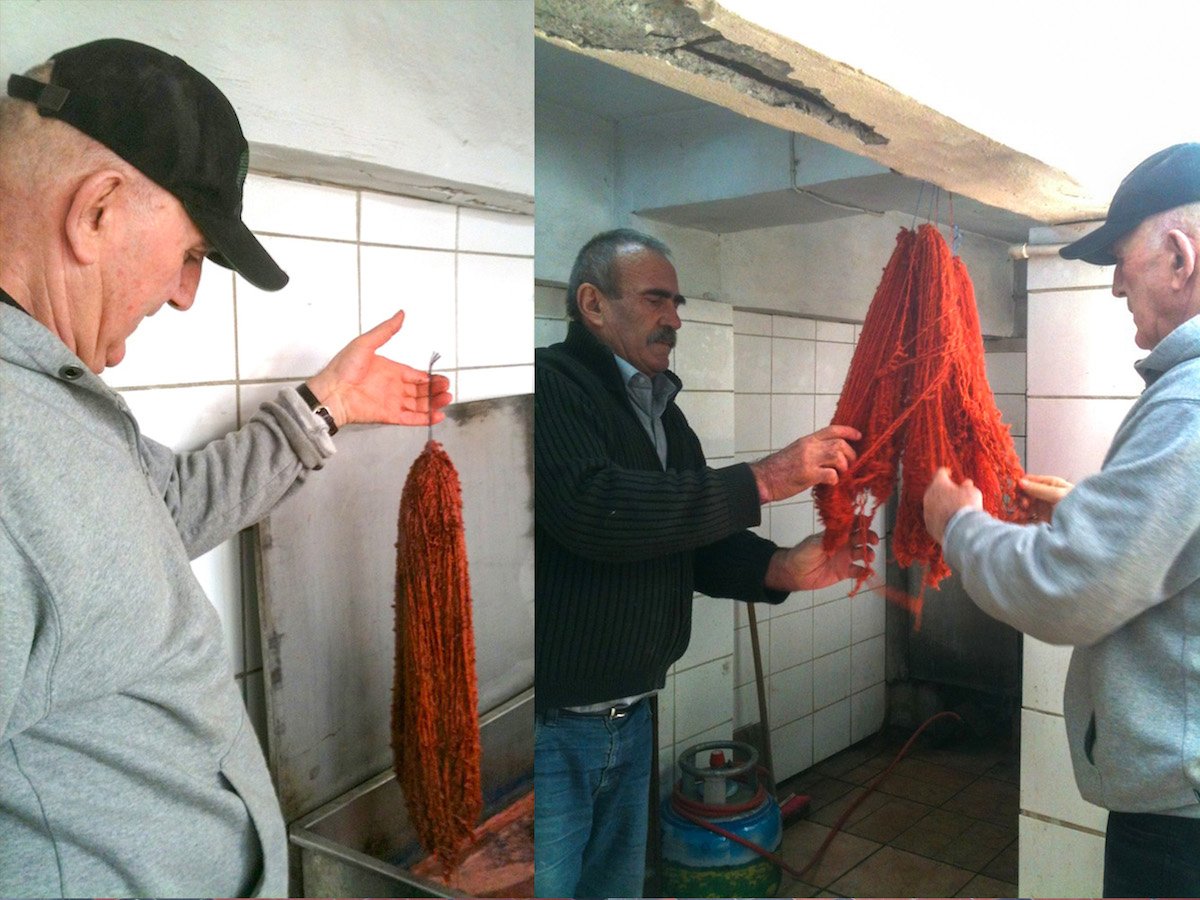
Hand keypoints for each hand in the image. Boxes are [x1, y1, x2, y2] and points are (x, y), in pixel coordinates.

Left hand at [304, 311, 452, 427]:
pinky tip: (436, 416)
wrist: (331, 391)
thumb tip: (400, 314)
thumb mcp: (365, 343)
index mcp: (390, 370)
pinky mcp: (389, 416)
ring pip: (419, 404)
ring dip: (433, 403)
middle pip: (421, 390)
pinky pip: (410, 418)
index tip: (442, 378)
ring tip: (446, 399)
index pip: (416, 375)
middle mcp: (393, 387)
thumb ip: (385, 331)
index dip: (430, 377)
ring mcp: (392, 402)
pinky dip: (424, 418)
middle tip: (446, 389)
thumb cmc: (343, 368)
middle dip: (435, 390)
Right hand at [749, 424, 860, 502]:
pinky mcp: (808, 475)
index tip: (858, 436)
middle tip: (850, 465)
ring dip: (844, 467)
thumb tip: (830, 457)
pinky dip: (835, 480)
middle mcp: (809, 447)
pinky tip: (830, 483)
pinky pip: (831, 474)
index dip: (848, 431)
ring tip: (840, 474)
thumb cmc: (777, 469)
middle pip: (839, 444)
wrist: (762, 479)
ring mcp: (809, 460)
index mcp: (806, 440)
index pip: (832, 430)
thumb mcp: (795, 452)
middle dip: (850, 454)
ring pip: (838, 456)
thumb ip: (812, 451)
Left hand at [764, 529, 876, 591]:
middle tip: (873, 540)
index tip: (867, 521)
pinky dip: (864, 571)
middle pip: (861, 537)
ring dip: (868, 553)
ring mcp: (845, 557)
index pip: (852, 524)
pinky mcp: (845, 571)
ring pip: (863, 553)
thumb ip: (829, 539)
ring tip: (869, 556)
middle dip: (869, 536)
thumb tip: (842, 533)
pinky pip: (858, 571)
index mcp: (836, 533)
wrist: (794, 573)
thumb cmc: (801, 553)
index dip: (861, 521)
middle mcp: (843, 544)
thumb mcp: (814, 543)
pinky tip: (866, 571)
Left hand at [923, 467, 982, 544]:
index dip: (945, 472)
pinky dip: (941, 518)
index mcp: (938, 484)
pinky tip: (951, 520)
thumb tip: (966, 484)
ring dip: (942, 505)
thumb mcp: (972, 492)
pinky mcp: (929, 525)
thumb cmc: (967, 507)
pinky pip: (934, 518)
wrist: (960, 530)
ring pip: (933, 505)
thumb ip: (967, 486)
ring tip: (955, 508)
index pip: (940, 473)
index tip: (949, 472)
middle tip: (954, 492)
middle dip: (944, 490)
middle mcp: (929, 496)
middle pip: (935, 489)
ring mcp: (927, 512)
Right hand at [1020, 474, 1072, 521]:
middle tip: (1025, 505)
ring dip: (1021, 510)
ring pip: (1025, 506)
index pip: (1030, 480)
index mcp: (1050, 484)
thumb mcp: (1058, 494)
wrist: (1085, 525)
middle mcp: (1044, 495)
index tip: (1015, 491)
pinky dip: (1023, 519)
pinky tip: (1023, 521)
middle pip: (1025, 494)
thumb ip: (1038, 489)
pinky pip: (1028, 518)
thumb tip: (1020, 482)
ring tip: (1023, 515)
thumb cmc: (1077, 505)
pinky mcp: (1042, 519)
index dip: (1021, 484)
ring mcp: (1043, 507)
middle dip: (1021, 499)